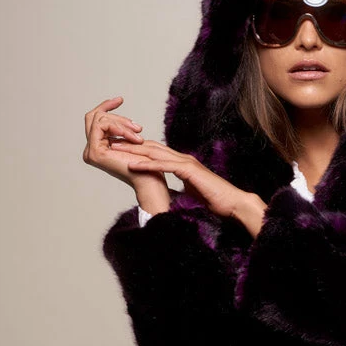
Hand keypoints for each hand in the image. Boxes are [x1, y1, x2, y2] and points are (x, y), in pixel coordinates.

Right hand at [83, 96, 165, 193]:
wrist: (150, 178)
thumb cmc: (145, 163)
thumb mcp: (129, 138)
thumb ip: (116, 127)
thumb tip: (108, 110)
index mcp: (97, 148)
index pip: (95, 120)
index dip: (106, 106)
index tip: (120, 99)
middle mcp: (90, 151)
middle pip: (95, 117)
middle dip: (117, 117)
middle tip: (137, 127)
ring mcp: (90, 152)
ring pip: (99, 120)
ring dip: (122, 124)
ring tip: (138, 133)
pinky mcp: (94, 152)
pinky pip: (101, 126)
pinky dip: (119, 127)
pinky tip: (133, 137)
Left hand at [111, 137, 250, 220]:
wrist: (233, 204)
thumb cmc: (216, 201)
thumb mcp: (193, 192)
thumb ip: (182, 187)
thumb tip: (172, 192)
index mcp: (183, 164)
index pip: (156, 153)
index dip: (138, 150)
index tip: (121, 151)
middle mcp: (183, 159)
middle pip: (152, 148)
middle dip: (131, 144)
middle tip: (111, 142)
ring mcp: (187, 163)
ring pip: (155, 153)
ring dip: (134, 151)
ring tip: (115, 149)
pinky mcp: (189, 172)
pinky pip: (164, 166)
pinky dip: (147, 165)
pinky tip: (133, 165)